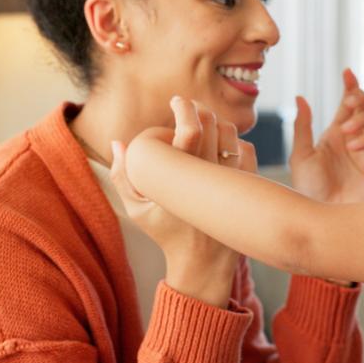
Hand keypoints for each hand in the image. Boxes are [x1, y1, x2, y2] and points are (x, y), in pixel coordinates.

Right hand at [110, 98, 247, 307]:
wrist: (203, 261)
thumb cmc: (165, 232)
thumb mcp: (137, 209)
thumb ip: (122, 175)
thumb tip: (118, 141)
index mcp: (180, 178)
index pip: (189, 129)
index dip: (184, 107)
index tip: (177, 101)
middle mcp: (209, 174)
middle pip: (211, 123)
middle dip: (198, 108)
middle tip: (187, 107)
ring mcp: (231, 179)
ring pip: (230, 132)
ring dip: (217, 123)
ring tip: (203, 125)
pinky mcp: (245, 185)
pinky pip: (245, 149)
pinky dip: (233, 143)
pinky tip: (220, 147)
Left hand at [289, 69, 363, 203]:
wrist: (321, 216)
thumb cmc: (309, 189)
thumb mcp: (300, 155)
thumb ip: (302, 126)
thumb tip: (300, 97)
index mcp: (336, 133)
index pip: (348, 104)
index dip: (351, 86)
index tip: (347, 72)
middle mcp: (355, 138)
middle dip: (360, 98)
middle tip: (347, 101)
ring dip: (362, 119)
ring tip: (345, 130)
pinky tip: (353, 146)